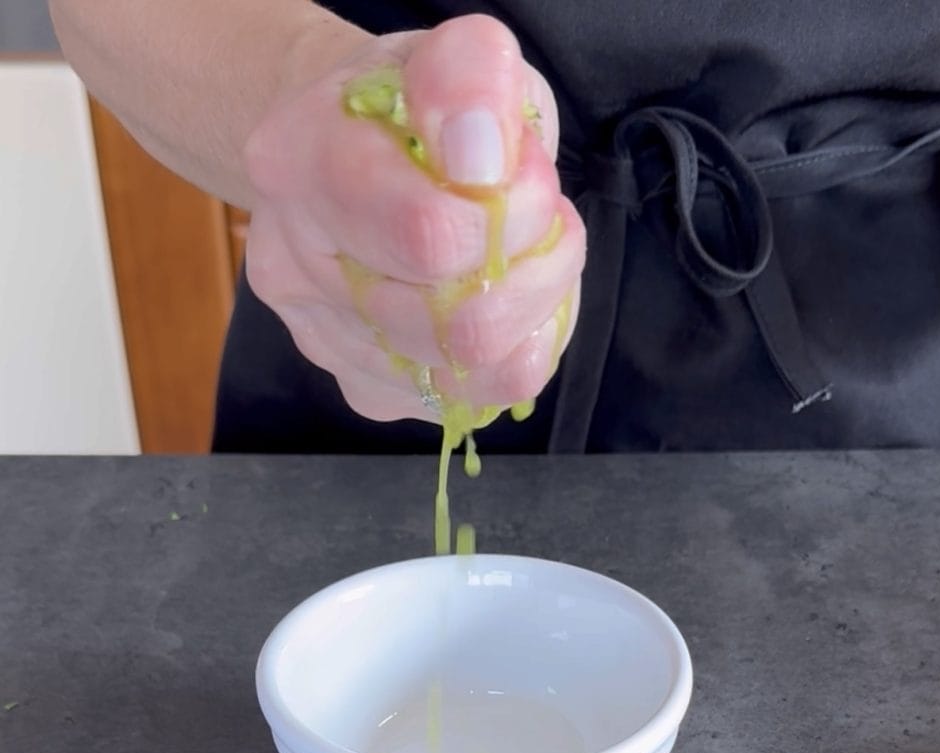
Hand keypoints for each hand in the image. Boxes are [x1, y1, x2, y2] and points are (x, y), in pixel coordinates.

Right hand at [242, 14, 584, 422]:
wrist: (360, 153)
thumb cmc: (415, 110)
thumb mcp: (454, 60)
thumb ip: (470, 82)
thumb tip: (481, 165)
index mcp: (300, 166)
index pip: (429, 237)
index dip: (515, 217)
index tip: (527, 175)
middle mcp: (294, 269)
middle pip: (457, 329)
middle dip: (536, 275)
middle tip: (541, 224)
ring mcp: (325, 342)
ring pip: (474, 376)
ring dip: (531, 314)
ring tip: (517, 257)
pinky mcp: (366, 389)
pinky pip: (473, 402)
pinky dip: (512, 353)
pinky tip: (494, 302)